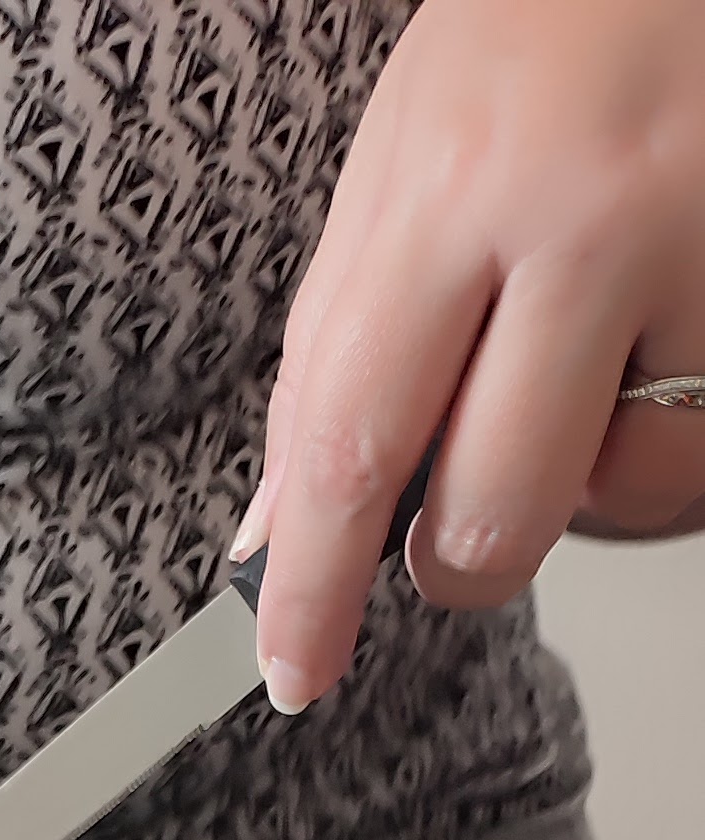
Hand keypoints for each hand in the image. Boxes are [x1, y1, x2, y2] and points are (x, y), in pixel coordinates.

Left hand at [241, 0, 704, 710]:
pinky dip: (664, 432)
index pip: (356, 444)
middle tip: (449, 511)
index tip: (293, 672)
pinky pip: (703, 449)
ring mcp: (703, 259)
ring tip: (584, 363)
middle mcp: (591, 225)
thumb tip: (279, 530)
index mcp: (461, 186)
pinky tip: (657, 343)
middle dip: (454, 558)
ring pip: (620, 498)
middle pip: (493, 514)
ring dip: (582, 481)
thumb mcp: (406, 153)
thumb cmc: (550, 27)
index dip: (316, 589)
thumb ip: (336, 346)